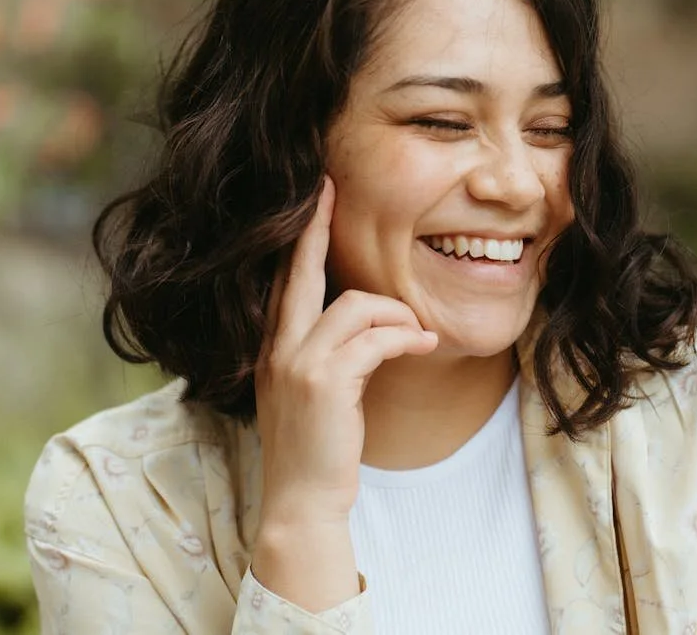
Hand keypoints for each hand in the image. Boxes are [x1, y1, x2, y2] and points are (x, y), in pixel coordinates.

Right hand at [253, 175, 438, 527]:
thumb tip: (369, 324)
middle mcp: (278, 349)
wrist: (301, 504)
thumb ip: (327, 355)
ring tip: (417, 334)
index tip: (311, 200)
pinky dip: (405, 336)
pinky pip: (375, 338)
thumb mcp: (312, 394)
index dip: (298, 240)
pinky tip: (423, 344)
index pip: (284, 282)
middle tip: (329, 191)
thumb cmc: (315, 450)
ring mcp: (298, 364)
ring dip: (396, 314)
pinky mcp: (324, 382)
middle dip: (315, 229)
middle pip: (300, 273)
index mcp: (273, 349)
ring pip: (355, 306)